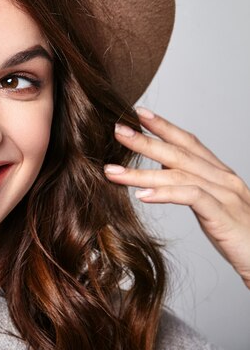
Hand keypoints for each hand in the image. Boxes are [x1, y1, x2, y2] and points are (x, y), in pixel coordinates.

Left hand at [104, 107, 249, 288]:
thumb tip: (162, 167)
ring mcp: (225, 195)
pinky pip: (191, 197)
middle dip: (145, 141)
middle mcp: (223, 178)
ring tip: (112, 171)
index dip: (163, 126)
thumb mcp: (210, 204)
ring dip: (141, 171)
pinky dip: (164, 193)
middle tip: (117, 130)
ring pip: (178, 174)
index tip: (137, 114)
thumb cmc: (237, 234)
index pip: (188, 142)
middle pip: (178, 153)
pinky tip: (142, 195)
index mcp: (219, 173)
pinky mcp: (224, 215)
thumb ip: (189, 184)